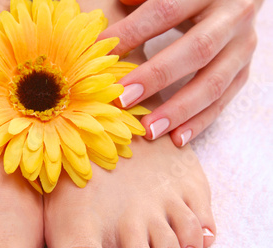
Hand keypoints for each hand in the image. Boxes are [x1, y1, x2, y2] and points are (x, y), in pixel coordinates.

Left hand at [102, 0, 262, 145]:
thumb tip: (111, 13)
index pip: (165, 10)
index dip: (133, 32)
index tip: (100, 54)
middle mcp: (233, 16)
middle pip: (196, 49)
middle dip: (157, 77)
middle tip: (124, 100)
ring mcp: (243, 46)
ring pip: (214, 82)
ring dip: (179, 110)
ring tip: (149, 130)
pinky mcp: (244, 70)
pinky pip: (223, 100)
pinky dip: (199, 122)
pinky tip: (177, 138)